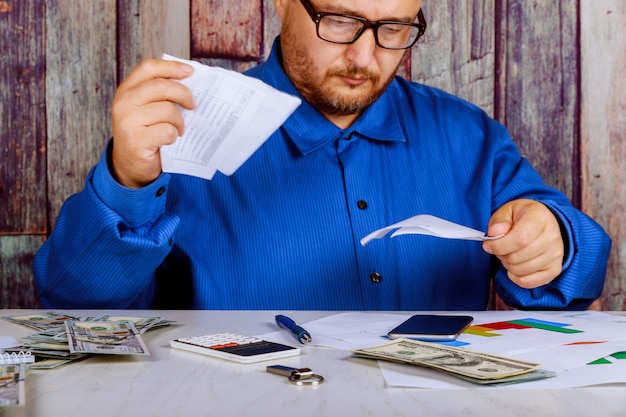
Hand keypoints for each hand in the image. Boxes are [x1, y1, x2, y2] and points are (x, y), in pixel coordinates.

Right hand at [111, 59, 195, 186]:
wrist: (130, 166)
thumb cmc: (145, 135)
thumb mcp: (146, 110)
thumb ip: (160, 95)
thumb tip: (190, 82)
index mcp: (127, 90)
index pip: (148, 68)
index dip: (171, 67)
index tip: (190, 71)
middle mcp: (124, 103)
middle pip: (162, 86)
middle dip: (183, 94)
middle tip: (193, 105)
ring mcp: (128, 122)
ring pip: (167, 110)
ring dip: (180, 121)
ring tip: (179, 129)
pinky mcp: (137, 141)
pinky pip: (167, 131)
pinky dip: (174, 135)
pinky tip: (170, 139)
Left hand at [482, 199, 563, 287]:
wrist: (543, 223)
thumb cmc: (522, 217)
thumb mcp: (507, 211)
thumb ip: (499, 221)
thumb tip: (494, 233)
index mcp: (539, 218)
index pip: (519, 239)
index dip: (499, 246)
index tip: (488, 245)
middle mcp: (552, 237)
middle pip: (517, 257)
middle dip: (501, 255)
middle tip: (500, 248)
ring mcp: (555, 255)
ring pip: (520, 270)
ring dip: (507, 265)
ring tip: (509, 254)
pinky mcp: (554, 269)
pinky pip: (528, 282)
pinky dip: (516, 277)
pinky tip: (515, 265)